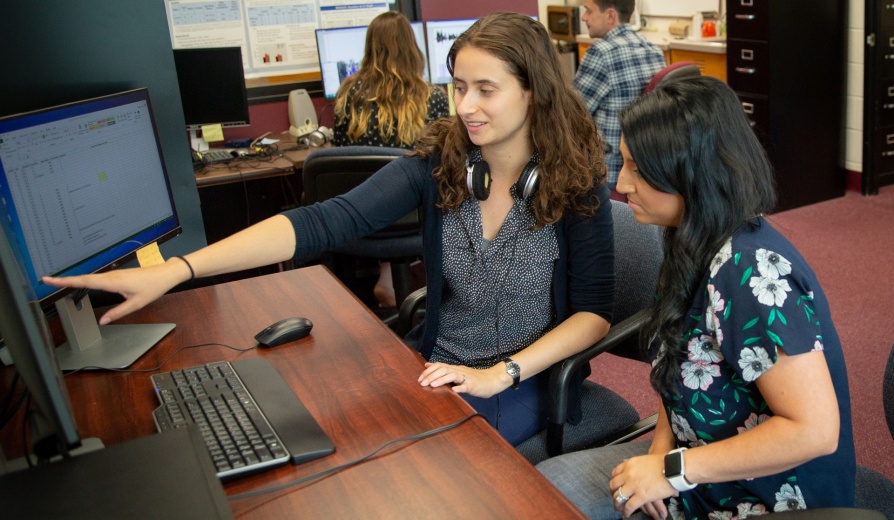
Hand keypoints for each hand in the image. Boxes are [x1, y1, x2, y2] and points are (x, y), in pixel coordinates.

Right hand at [42, 259, 188, 323]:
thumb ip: (118, 313)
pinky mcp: (117, 275)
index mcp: (112, 282)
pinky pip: (98, 278)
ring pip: (90, 277)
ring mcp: (113, 274)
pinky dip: (85, 280)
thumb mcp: (136, 304)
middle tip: (47, 281)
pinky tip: (81, 283)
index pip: (84, 281)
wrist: (165, 274)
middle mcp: (110, 276)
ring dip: (74, 279)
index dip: (65, 281)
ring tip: (58, 283)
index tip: (49, 279)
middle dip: (64, 279)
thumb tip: (102, 321)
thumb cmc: (153, 287)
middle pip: (83, 278)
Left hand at [418, 362, 507, 397]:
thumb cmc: (474, 378)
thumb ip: (443, 369)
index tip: (420, 378)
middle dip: (431, 375)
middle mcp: (459, 371)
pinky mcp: (474, 385)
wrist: (492, 380)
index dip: (429, 371)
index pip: (439, 366)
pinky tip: (454, 391)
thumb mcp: (457, 372)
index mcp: (455, 368)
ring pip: (453, 375)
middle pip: (444, 369)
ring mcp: (467, 378)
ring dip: (442, 379)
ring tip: (432, 384)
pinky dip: (460, 388)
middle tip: (422, 383)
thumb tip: (428, 365)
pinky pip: (466, 386)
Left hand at [609, 454, 676, 518]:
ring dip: (617, 504)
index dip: (614, 480)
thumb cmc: (663, 462)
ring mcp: (633, 486)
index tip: (616, 485)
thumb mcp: (645, 460)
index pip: (615, 473)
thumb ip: (638, 466)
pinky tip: (626, 514)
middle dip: (612, 492)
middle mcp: (628, 474)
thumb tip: (637, 470)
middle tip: (614, 497)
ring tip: (618, 508)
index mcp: (629, 464)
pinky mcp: (641, 496)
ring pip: (618, 496)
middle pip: (613, 485)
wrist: (672, 467)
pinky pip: (629, 506)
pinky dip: (626, 512)